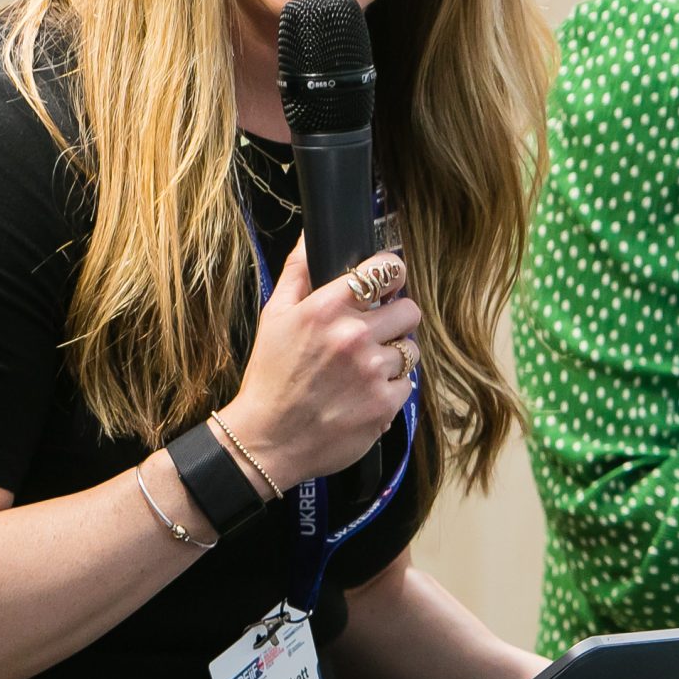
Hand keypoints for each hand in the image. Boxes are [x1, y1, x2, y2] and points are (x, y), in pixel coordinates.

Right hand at [217, 241, 418, 492]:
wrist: (268, 439)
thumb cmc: (270, 377)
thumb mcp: (273, 317)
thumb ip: (297, 273)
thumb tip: (309, 238)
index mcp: (327, 308)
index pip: (385, 270)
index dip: (391, 274)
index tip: (388, 283)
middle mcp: (354, 336)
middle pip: (410, 309)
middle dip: (397, 318)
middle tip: (377, 331)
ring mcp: (372, 372)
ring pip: (411, 349)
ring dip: (394, 357)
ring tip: (364, 369)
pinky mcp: (385, 404)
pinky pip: (406, 385)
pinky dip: (389, 390)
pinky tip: (363, 395)